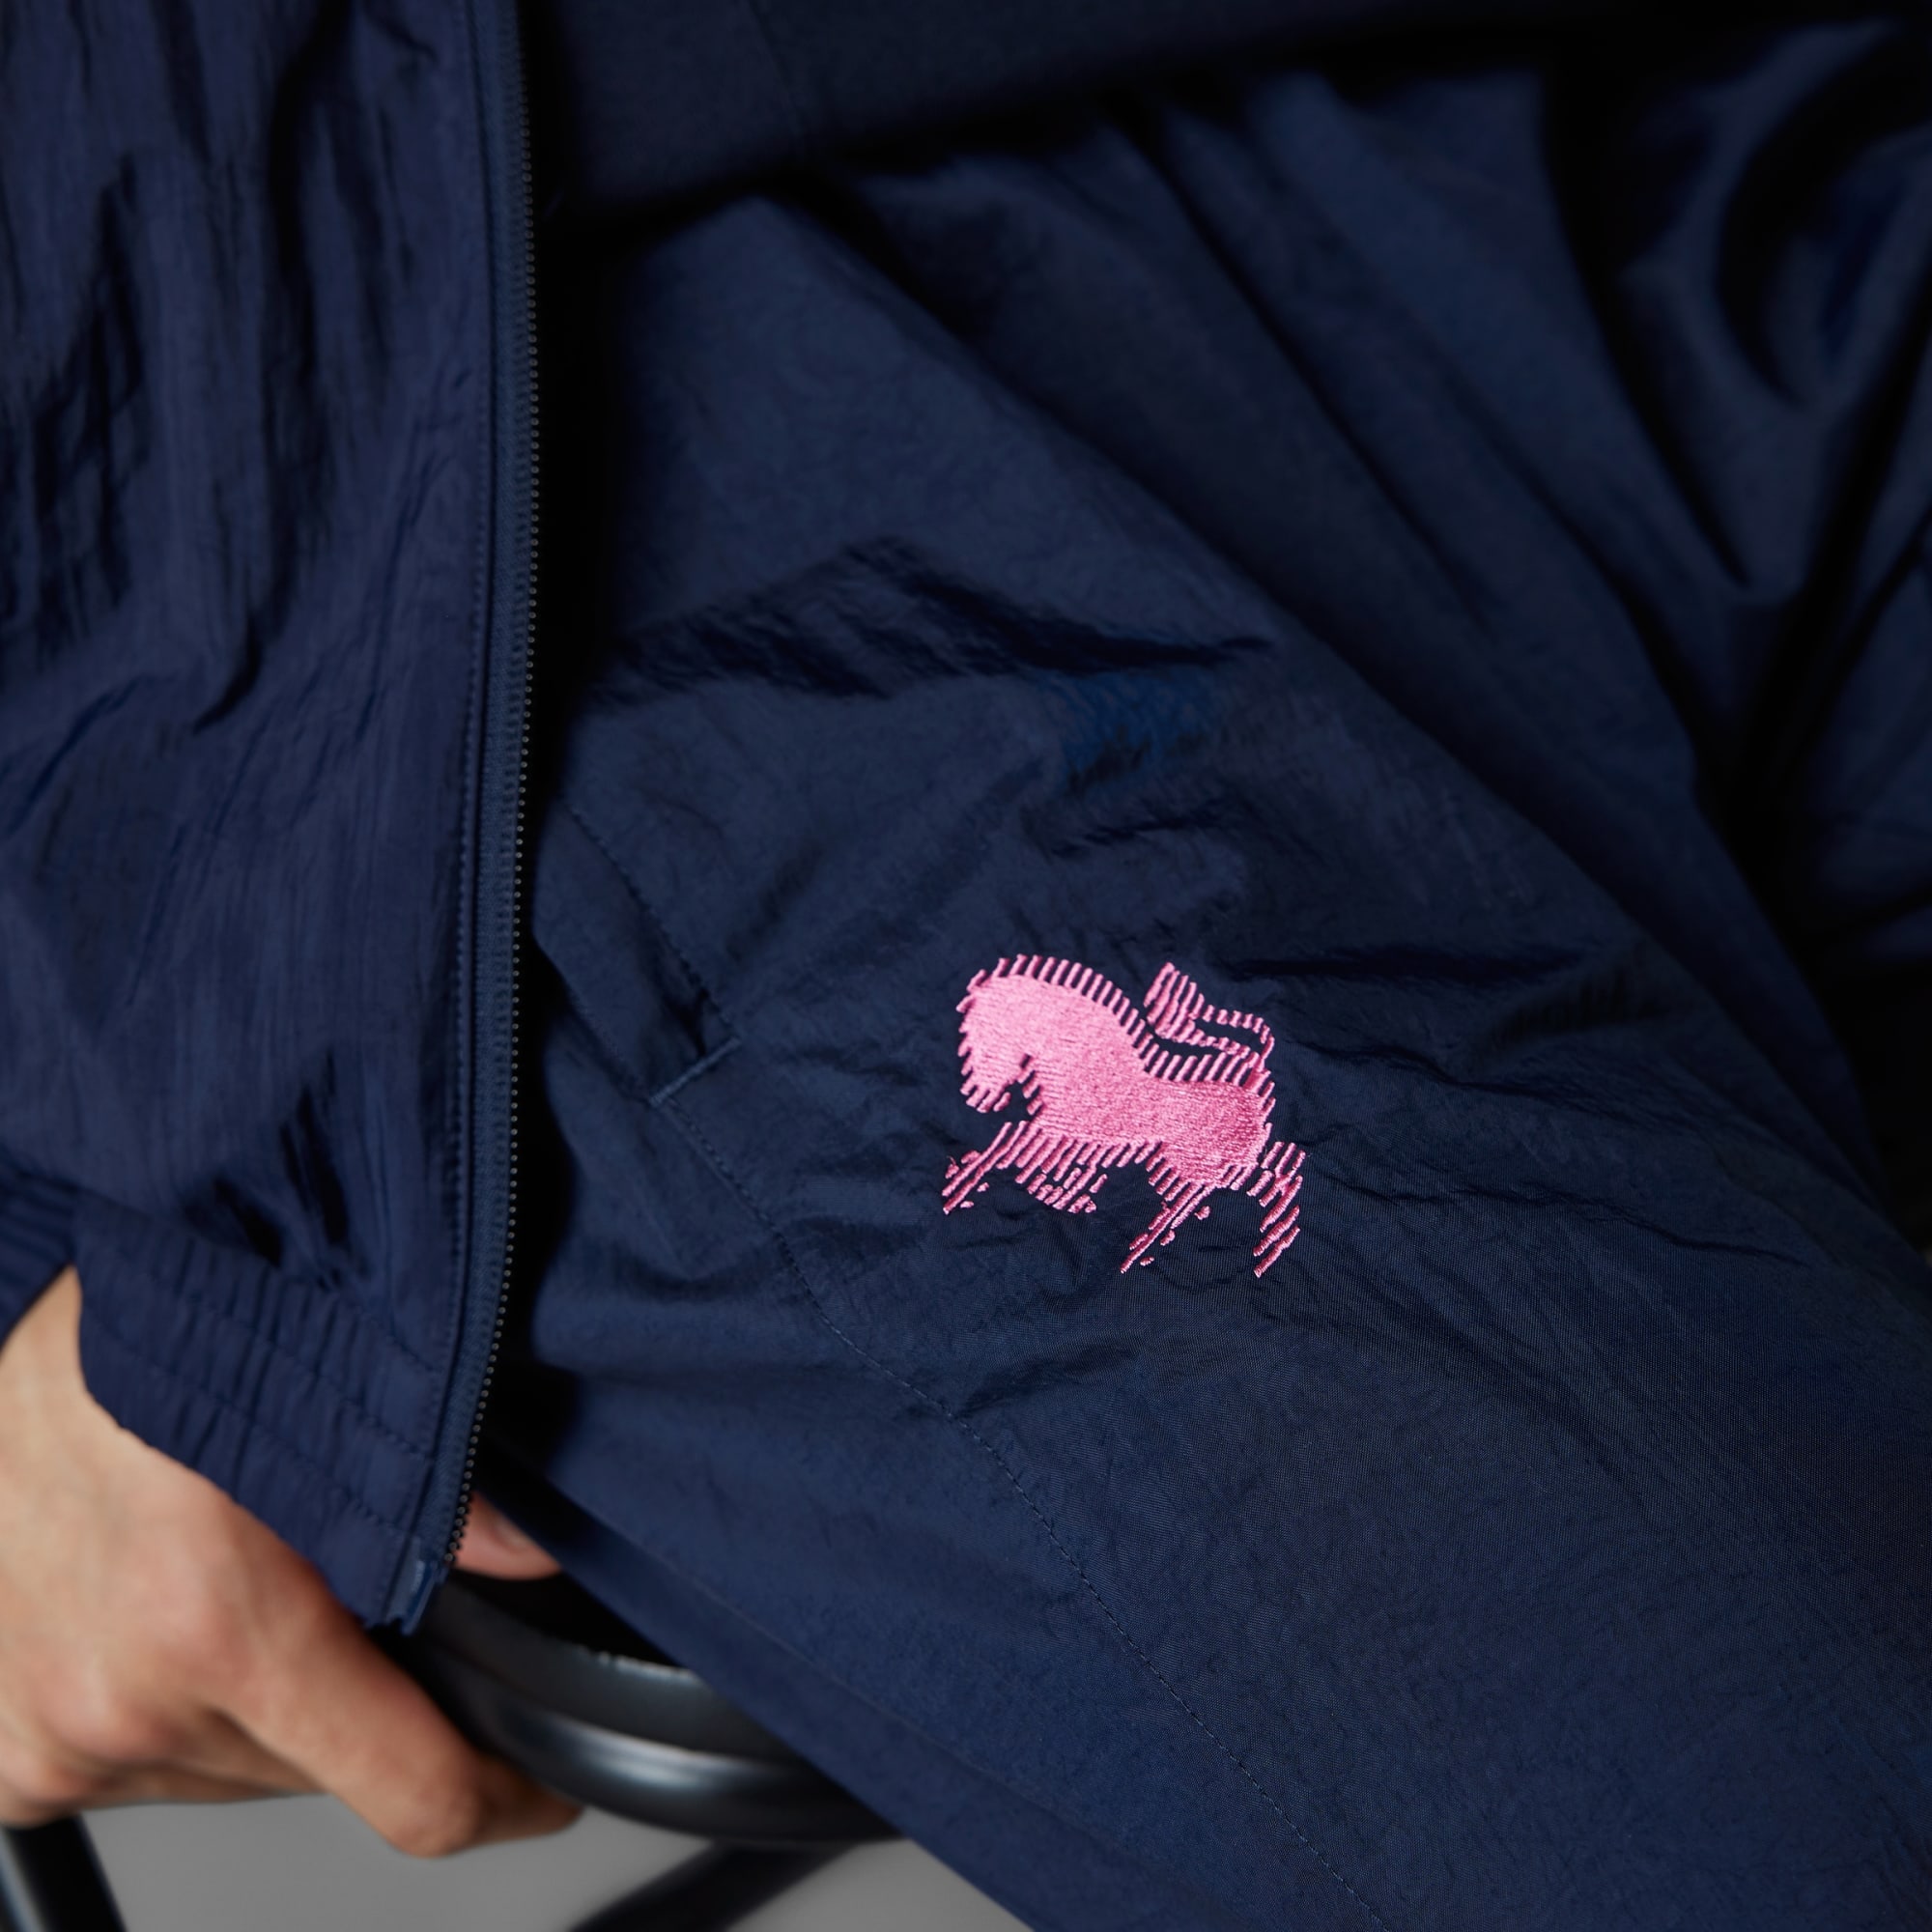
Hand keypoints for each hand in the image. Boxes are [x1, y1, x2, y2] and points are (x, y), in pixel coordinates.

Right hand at [0, 1266, 577, 1853]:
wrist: (18, 1334)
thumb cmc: (152, 1331)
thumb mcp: (329, 1381)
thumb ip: (441, 1493)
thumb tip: (536, 1557)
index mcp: (214, 1625)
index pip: (410, 1789)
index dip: (501, 1794)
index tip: (542, 1791)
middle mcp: (119, 1703)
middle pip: (323, 1772)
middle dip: (370, 1703)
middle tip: (361, 1593)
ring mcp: (47, 1735)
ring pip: (236, 1770)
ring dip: (271, 1702)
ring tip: (251, 1573)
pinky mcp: (4, 1752)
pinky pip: (146, 1763)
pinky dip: (186, 1707)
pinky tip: (182, 1609)